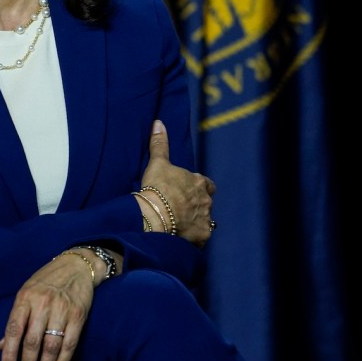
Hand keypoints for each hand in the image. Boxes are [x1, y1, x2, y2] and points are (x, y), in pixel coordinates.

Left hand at [0, 249, 96, 360]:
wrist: (75, 266)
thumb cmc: (46, 281)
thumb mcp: (26, 293)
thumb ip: (16, 320)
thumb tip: (2, 345)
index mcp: (25, 298)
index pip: (14, 329)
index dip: (10, 352)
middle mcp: (42, 304)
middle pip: (33, 342)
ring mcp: (61, 310)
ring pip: (51, 346)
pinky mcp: (78, 315)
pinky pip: (69, 344)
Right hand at [139, 120, 215, 246]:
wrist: (155, 215)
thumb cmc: (156, 187)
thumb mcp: (157, 163)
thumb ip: (159, 144)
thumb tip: (159, 122)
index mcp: (199, 182)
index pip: (206, 184)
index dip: (199, 187)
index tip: (187, 191)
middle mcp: (207, 201)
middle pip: (206, 203)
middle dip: (197, 205)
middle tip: (180, 208)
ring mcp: (206, 219)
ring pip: (204, 220)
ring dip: (195, 222)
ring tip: (179, 225)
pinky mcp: (202, 236)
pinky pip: (199, 237)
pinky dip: (192, 237)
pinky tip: (180, 237)